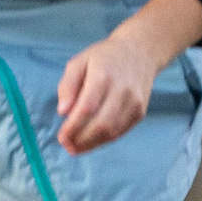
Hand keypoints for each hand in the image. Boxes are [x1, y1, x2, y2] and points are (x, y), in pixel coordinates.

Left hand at [56, 28, 163, 155]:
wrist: (139, 52)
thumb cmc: (104, 57)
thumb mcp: (79, 62)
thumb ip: (68, 85)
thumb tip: (62, 112)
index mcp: (103, 76)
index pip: (87, 108)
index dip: (73, 126)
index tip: (61, 136)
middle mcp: (122, 90)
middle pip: (101, 124)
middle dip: (81, 140)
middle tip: (66, 145)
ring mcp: (134, 102)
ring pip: (112, 131)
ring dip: (92, 144)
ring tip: (75, 148)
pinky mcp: (140, 111)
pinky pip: (121, 132)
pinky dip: (104, 140)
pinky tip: (91, 143)